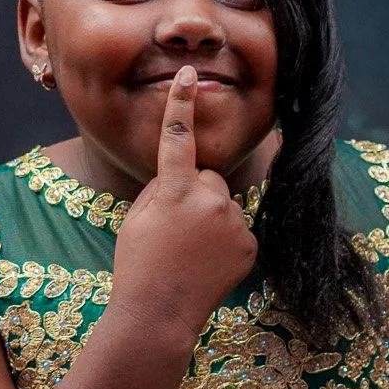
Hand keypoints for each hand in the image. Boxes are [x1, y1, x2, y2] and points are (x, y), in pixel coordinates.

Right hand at [110, 66, 259, 340]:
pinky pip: (236, 227)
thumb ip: (162, 187)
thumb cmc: (138, 264)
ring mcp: (234, 222)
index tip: (190, 74)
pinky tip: (206, 262)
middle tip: (172, 230)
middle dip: (192, 194)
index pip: (177, 138)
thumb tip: (185, 175)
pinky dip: (224, 240)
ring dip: (208, 217)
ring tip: (188, 251)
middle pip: (206, 178)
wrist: (159, 315)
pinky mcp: (250, 243)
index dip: (181, 104)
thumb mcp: (138, 218)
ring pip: (222, 203)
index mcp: (174, 190)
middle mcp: (210, 200)